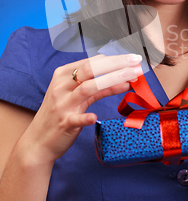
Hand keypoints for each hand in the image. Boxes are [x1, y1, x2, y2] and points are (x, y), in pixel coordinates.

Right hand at [22, 54, 142, 164]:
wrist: (38, 141)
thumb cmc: (59, 113)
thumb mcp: (73, 93)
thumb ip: (93, 82)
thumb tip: (115, 68)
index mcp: (63, 75)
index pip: (91, 62)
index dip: (114, 59)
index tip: (133, 59)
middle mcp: (62, 86)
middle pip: (91, 69)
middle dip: (116, 64)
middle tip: (136, 63)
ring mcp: (63, 104)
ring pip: (88, 88)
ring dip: (111, 81)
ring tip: (131, 79)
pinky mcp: (64, 123)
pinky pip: (77, 119)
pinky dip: (86, 117)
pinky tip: (95, 117)